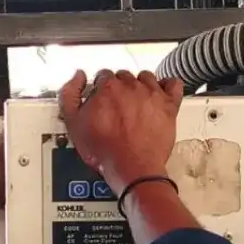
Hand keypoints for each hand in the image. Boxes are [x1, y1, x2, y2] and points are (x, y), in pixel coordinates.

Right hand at [58, 69, 182, 191]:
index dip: (101, 88)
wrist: (132, 167)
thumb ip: (69, 95)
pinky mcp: (169, 105)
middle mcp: (131, 87)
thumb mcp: (73, 123)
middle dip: (120, 87)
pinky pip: (173, 84)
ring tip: (137, 100)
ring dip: (141, 85)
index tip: (103, 98)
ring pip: (146, 77)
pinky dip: (168, 85)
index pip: (103, 76)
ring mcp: (152, 95)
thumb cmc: (106, 150)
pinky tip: (162, 92)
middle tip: (119, 104)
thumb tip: (78, 77)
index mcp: (107, 88)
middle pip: (124, 76)